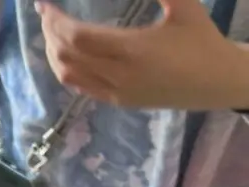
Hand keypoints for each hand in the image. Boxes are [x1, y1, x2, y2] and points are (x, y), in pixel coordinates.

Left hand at [36, 0, 248, 108]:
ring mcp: (115, 92)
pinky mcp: (117, 102)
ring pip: (68, 75)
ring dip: (54, 53)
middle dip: (50, 33)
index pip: (77, 37)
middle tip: (46, 15)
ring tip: (51, 33)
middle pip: (66, 55)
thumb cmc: (201, 41)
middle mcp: (117, 75)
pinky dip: (66, 71)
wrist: (216, 82)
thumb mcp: (184, 6)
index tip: (45, 6)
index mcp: (130, 50)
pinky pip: (80, 88)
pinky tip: (64, 57)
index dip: (55, 21)